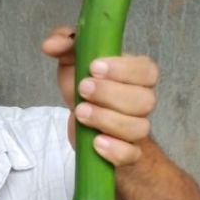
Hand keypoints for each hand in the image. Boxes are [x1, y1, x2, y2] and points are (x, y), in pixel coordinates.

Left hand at [41, 26, 158, 165]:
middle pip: (144, 100)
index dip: (124, 69)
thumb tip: (51, 45)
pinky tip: (96, 143)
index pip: (147, 70)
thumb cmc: (84, 88)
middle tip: (83, 88)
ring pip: (138, 128)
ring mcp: (137, 129)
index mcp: (137, 75)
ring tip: (81, 113)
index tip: (94, 67)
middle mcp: (142, 101)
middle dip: (110, 94)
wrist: (84, 123)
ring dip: (108, 120)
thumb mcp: (73, 60)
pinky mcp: (127, 152)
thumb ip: (65, 44)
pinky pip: (131, 155)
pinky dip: (115, 150)